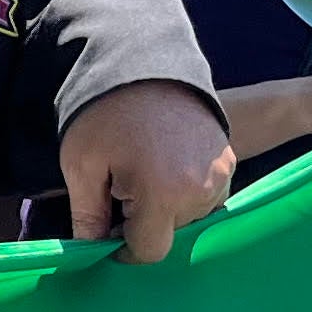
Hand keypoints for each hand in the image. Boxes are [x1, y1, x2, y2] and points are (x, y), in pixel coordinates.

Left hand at [59, 77, 233, 264]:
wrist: (144, 61)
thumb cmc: (106, 113)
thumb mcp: (82, 164)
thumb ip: (86, 215)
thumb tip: (89, 249)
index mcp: (164, 193)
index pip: (150, 250)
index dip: (124, 250)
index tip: (108, 234)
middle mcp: (202, 189)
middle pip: (171, 233)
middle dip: (143, 223)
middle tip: (120, 192)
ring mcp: (221, 174)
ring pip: (191, 216)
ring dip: (166, 208)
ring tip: (142, 174)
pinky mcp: (229, 159)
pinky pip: (207, 194)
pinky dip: (185, 191)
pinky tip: (164, 167)